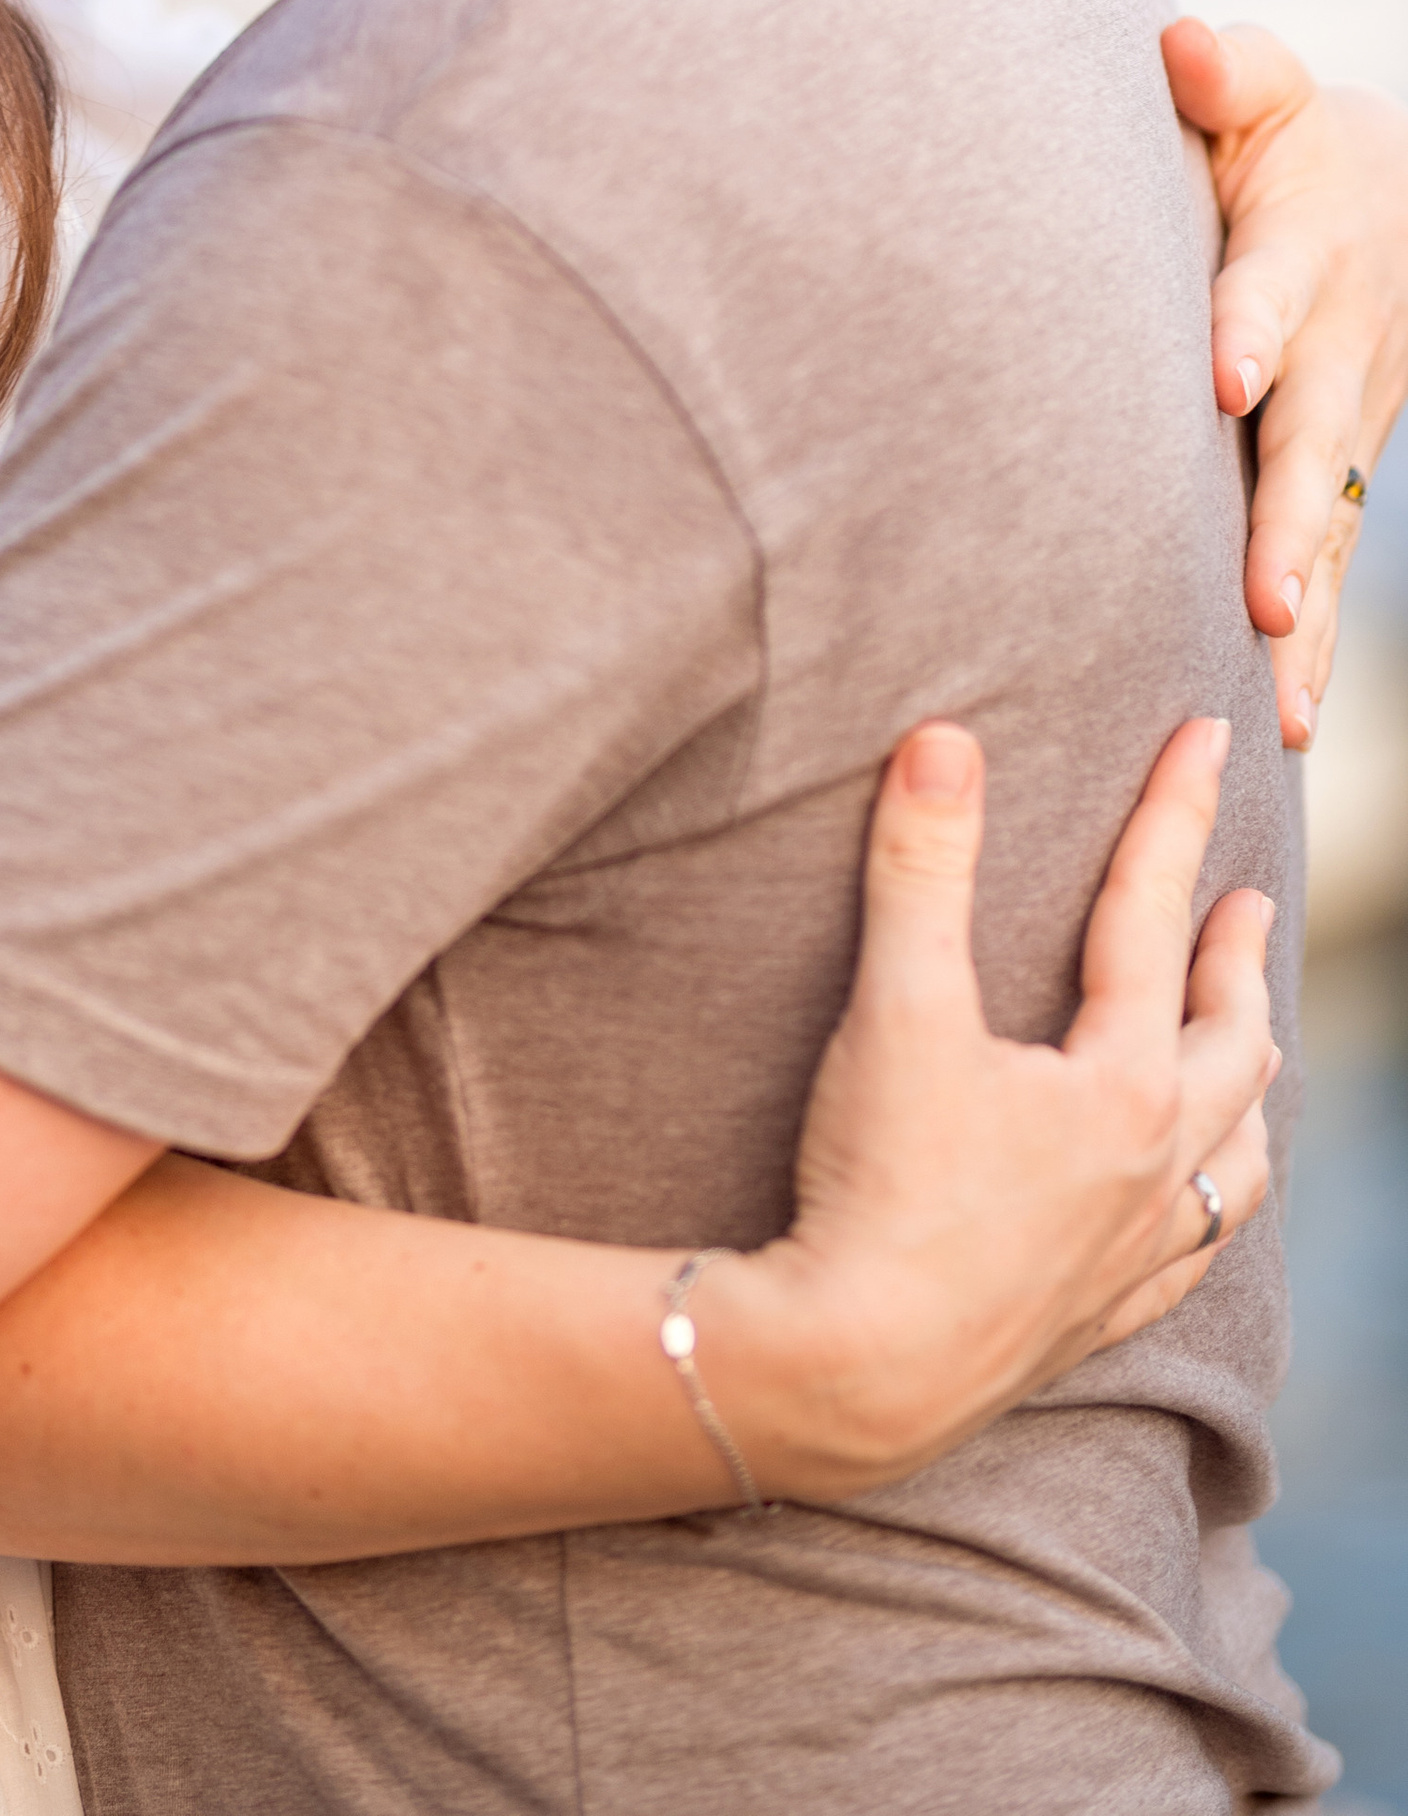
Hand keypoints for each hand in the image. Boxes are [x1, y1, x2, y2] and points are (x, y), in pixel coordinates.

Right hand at [730, 715, 1273, 1501]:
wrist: (856, 1368)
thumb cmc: (881, 1185)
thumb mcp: (895, 1006)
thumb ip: (921, 866)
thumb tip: (944, 740)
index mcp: (1122, 1083)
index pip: (1154, 916)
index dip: (1176, 815)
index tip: (1209, 738)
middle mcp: (1154, 1167)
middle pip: (1229, 1044)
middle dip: (1235, 961)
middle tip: (1247, 902)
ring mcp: (1135, 1251)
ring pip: (1237, 1161)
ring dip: (1248, 1091)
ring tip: (1249, 1051)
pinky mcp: (1097, 1317)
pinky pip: (1192, 1258)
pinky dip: (1211, 1212)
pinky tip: (1194, 1213)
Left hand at [1165, 17, 1407, 746]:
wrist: (1385, 199)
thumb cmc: (1281, 137)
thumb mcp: (1262, 88)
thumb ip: (1225, 72)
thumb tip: (1179, 44)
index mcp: (1306, 245)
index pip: (1273, 287)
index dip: (1250, 327)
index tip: (1225, 378)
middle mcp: (1336, 345)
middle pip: (1312, 435)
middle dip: (1286, 516)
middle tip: (1261, 592)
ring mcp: (1349, 419)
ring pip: (1328, 517)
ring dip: (1302, 600)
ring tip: (1274, 680)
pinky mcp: (1338, 472)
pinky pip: (1327, 555)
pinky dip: (1313, 639)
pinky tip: (1285, 716)